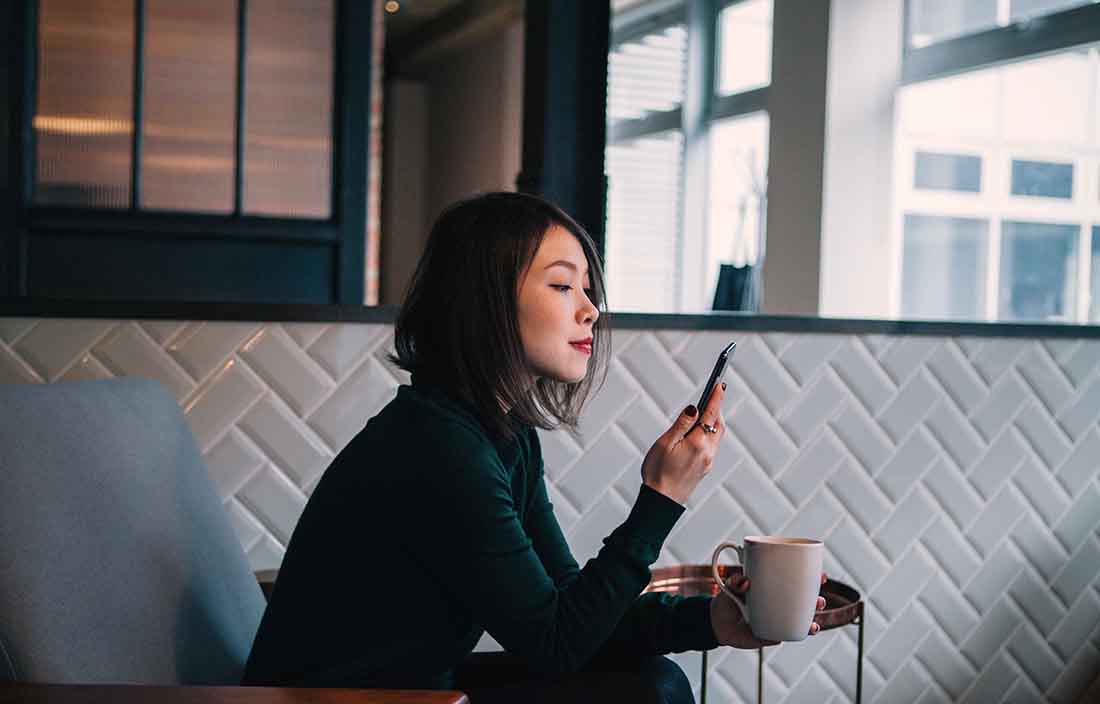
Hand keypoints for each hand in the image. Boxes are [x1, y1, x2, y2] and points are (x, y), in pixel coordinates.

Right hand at [640, 382, 726, 503]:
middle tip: (713, 394)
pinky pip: (711, 445)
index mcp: (698, 444)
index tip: (720, 384)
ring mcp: (708, 461)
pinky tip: (698, 432)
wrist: (661, 501)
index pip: (711, 414)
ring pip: (716, 435)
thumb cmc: (658, 473)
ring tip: (705, 411)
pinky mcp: (705, 467)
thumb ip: (681, 424)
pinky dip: (709, 433)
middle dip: (716, 408)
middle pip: (718, 424)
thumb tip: (694, 408)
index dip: (716, 397)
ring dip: (713, 421)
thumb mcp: (665, 443)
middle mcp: (708, 452)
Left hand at [710, 573, 828, 647]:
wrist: (717, 622)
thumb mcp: (729, 585)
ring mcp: (776, 621)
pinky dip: (790, 635)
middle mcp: (779, 606)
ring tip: (814, 623)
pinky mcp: (769, 636)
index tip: (822, 576)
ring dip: (811, 623)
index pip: (796, 584)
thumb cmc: (727, 599)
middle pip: (804, 604)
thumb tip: (746, 581)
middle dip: (817, 602)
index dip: (811, 580)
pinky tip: (794, 634)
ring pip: (800, 622)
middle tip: (819, 601)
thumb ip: (735, 581)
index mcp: (774, 590)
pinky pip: (783, 636)